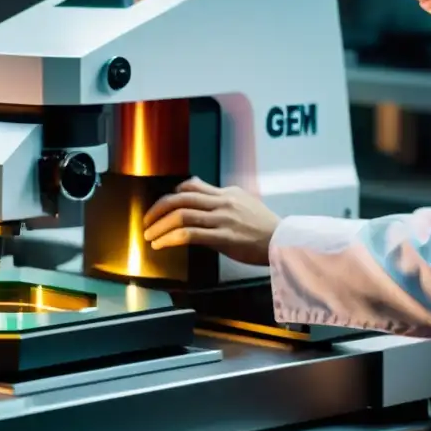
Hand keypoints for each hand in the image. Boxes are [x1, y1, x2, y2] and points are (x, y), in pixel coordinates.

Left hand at [142, 177, 281, 266]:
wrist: (284, 242)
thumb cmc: (264, 228)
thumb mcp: (244, 205)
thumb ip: (221, 201)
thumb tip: (199, 197)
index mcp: (226, 193)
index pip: (192, 185)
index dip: (172, 194)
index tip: (163, 206)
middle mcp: (222, 202)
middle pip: (181, 198)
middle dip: (158, 209)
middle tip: (146, 221)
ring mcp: (223, 219)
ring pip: (182, 215)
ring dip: (160, 226)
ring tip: (149, 236)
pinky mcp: (224, 237)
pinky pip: (190, 235)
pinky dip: (170, 239)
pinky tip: (161, 245)